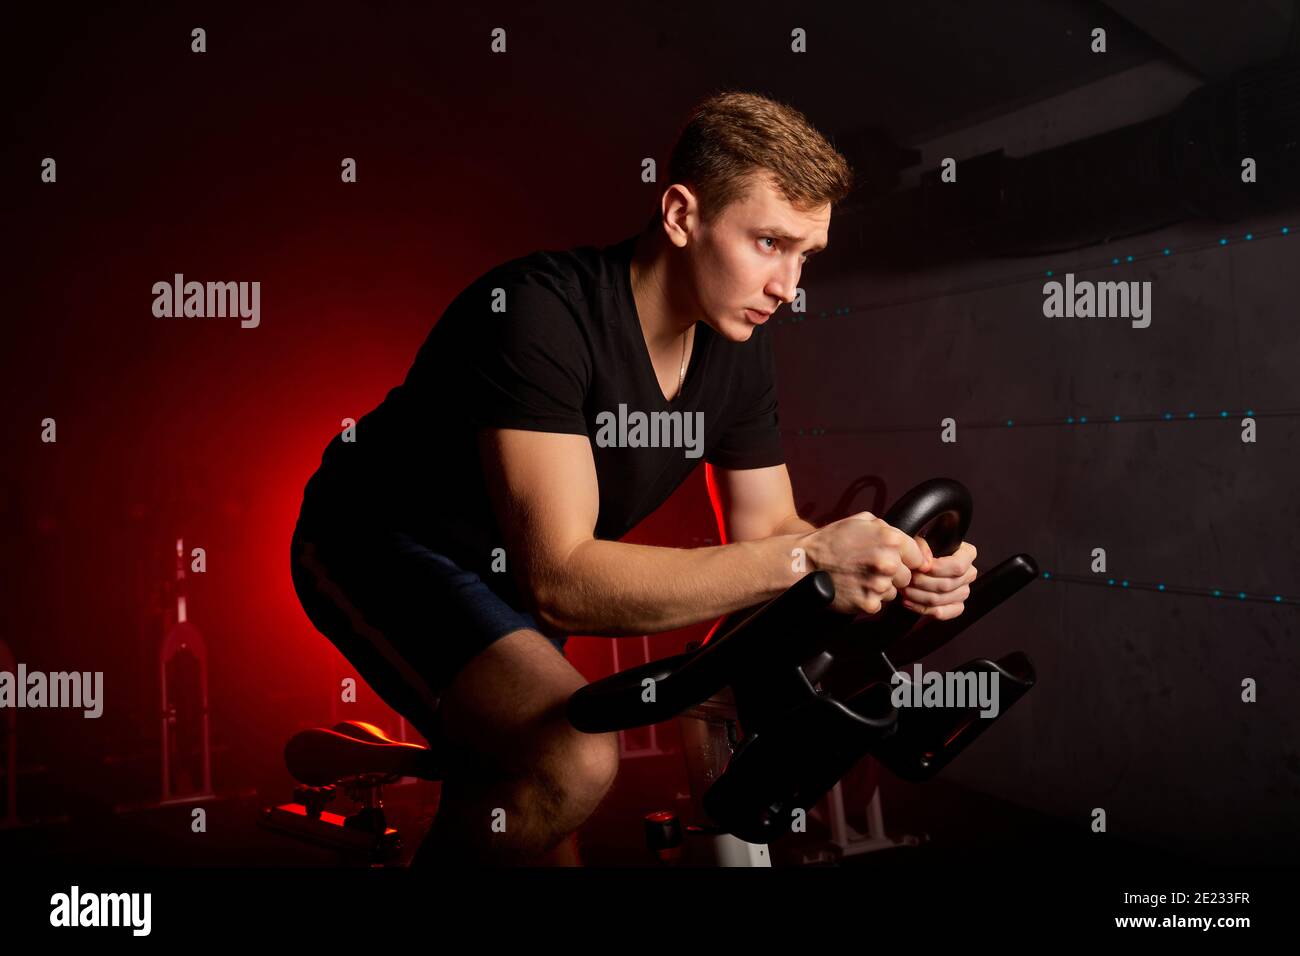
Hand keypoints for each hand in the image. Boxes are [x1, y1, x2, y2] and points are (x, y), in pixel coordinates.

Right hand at [799, 512, 925, 616]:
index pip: (918, 557)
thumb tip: (912, 544)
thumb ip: (889, 529)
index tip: (897, 562)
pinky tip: (854, 588)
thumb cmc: (833, 540)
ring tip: (860, 577)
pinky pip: (879, 604)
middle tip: (871, 568)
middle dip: (894, 574)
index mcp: (890, 539)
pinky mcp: (868, 603)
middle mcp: (887, 562)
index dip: (907, 560)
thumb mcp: (862, 521)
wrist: (805, 563)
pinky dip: (868, 599)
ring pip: (894, 592)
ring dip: (881, 587)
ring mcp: (878, 585)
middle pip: (907, 577)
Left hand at [900, 537, 976, 620]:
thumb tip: (926, 562)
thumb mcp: (921, 540)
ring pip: (941, 599)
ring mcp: (964, 591)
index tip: (921, 567)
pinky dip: (922, 609)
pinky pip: (942, 613)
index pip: (958, 566)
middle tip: (906, 578)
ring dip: (918, 596)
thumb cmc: (922, 551)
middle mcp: (969, 573)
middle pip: (947, 584)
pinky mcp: (956, 606)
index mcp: (967, 554)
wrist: (920, 564)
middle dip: (922, 583)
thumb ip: (923, 546)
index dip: (938, 569)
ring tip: (904, 589)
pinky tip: (908, 602)